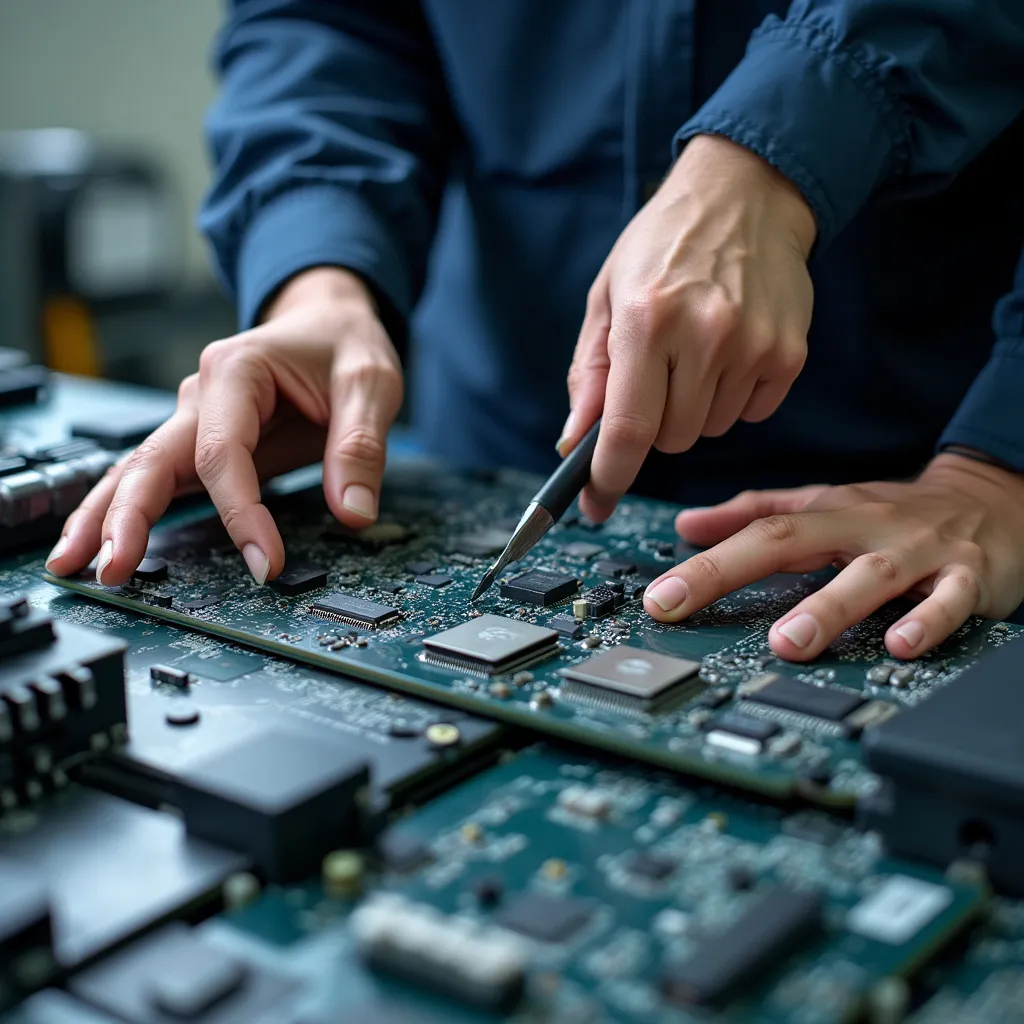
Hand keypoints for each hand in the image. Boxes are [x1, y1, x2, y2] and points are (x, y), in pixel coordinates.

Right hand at [45, 267, 402, 585]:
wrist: (328, 321)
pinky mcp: (201, 441)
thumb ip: (360, 447)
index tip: (267, 562)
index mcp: (237, 369)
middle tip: (112, 570)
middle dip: (128, 517)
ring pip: (139, 470)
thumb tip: (353, 513)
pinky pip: (159, 477)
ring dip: (106, 518)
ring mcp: (195, 418)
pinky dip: (127, 509)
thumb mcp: (371, 383)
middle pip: (153, 460)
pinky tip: (101, 542)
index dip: (241, 513)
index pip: (224, 453)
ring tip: (74, 565)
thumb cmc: (344, 344)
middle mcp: (202, 394)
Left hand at [562, 134, 816, 521]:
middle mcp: (704, 334)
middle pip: (671, 439)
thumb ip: (591, 373)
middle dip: (653, 425)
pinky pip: (749, 414)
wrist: (748, 193)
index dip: (608, 477)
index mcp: (647, 319)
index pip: (628, 427)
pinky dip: (731, 399)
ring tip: (694, 352)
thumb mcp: (608, 296)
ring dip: (693, 410)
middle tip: (655, 377)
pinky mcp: (788, 354)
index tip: (596, 505)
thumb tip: (576, 440)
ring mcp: (753, 346)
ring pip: (709, 430)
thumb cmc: (664, 244)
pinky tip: (728, 353)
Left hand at [642, 453, 1023, 660]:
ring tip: (788, 642)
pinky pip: (949, 601)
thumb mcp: (826, 503)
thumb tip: (685, 526)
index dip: (704, 561)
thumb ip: (756, 513)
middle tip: (684, 605)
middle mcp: (866, 527)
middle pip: (793, 540)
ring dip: (827, 608)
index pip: (755, 531)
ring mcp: (918, 552)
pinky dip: (926, 622)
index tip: (658, 597)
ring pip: (870, 575)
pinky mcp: (969, 577)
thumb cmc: (895, 510)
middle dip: (730, 571)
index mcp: (828, 512)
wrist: (994, 497)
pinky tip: (900, 645)